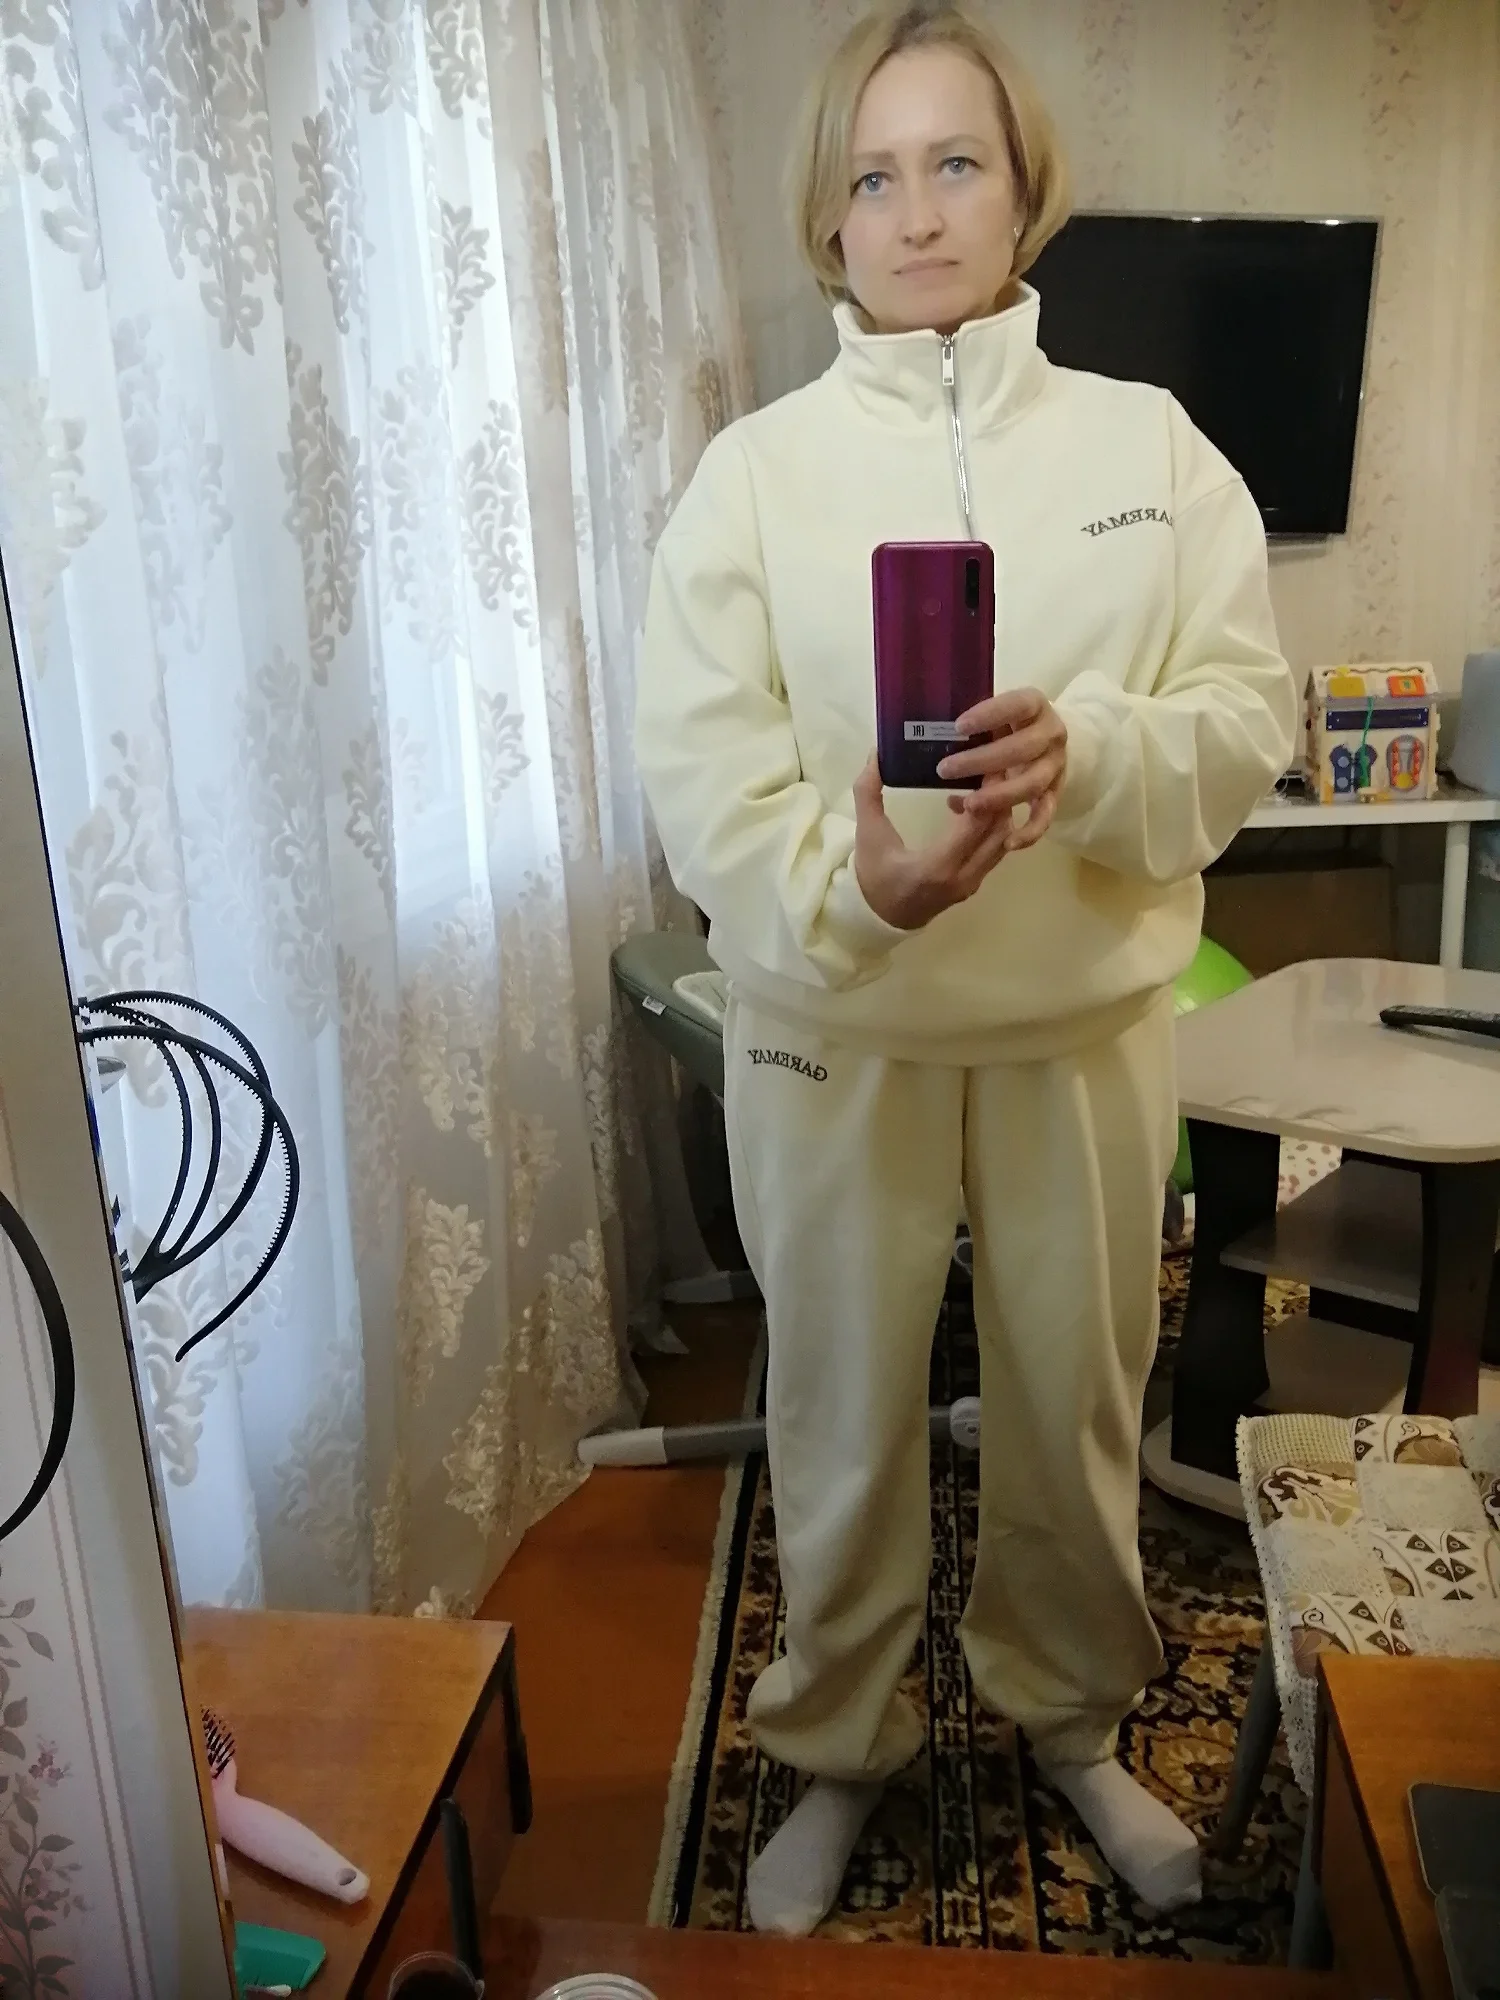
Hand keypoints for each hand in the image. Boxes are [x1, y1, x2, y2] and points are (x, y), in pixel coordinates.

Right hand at [852, 756, 1013, 930]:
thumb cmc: (873, 875)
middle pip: (999, 831)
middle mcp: (963, 878)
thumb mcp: (867, 833)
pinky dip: (990, 827)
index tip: (987, 763)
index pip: (977, 825)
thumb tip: (876, 753)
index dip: (988, 793)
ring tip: (978, 785)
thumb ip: (868, 792)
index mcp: (937, 866)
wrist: (878, 918)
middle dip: (999, 797)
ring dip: (995, 812)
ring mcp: (972, 884)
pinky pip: (994, 851)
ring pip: (1002, 841)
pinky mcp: (974, 884)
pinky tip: (967, 809)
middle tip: (991, 765)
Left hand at [936, 688, 1066, 852]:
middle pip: (1022, 749)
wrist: (1045, 740)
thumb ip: (973, 721)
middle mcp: (1051, 735)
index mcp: (1035, 705)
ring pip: (1032, 783)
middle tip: (944, 770)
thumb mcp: (994, 711)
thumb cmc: (1006, 723)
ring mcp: (1055, 766)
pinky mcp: (1054, 793)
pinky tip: (1010, 842)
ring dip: (1000, 796)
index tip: (959, 726)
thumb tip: (929, 735)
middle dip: (982, 761)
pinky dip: (1030, 831)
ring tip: (968, 804)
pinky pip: (1045, 815)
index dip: (991, 714)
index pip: (1018, 705)